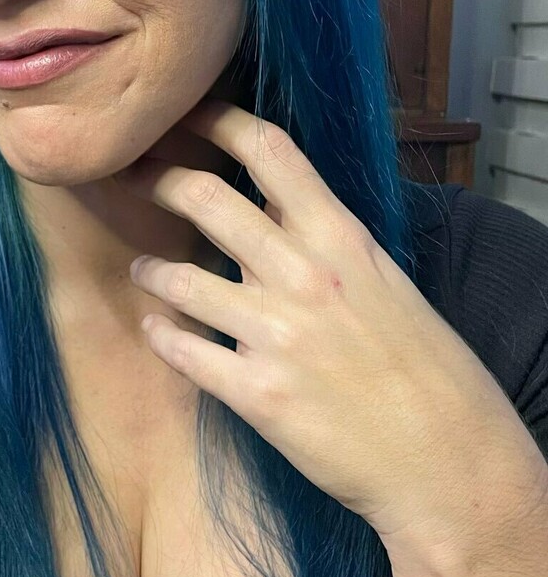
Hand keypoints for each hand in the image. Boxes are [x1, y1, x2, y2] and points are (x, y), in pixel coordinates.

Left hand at [116, 97, 542, 560]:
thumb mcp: (382, 280)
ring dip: (152, 270)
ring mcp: (276, 336)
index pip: (269, 150)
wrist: (446, 461)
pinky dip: (162, 336)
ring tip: (144, 270)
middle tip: (129, 177)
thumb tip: (271, 196)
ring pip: (179, 278)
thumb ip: (323, 238)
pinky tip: (156, 329)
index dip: (214, 120)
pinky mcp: (256, 395)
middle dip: (155, 179)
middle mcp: (304, 276)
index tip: (181, 115)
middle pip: (205, 197)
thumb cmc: (421, 368)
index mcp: (342, 238)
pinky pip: (183, 352)